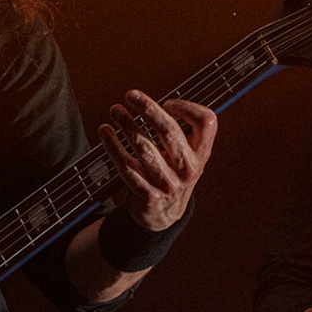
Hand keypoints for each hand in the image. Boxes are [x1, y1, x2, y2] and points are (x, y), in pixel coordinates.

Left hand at [98, 91, 217, 230]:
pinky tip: (105, 133)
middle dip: (148, 109)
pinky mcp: (147, 195)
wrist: (164, 216)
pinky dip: (113, 146)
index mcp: (201, 155)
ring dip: (127, 125)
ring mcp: (168, 184)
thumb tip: (150, 101)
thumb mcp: (187, 156)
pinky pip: (126, 166)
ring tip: (115, 110)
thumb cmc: (172, 174)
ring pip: (144, 147)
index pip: (206, 123)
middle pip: (170, 131)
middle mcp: (188, 169)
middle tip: (130, 95)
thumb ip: (180, 132)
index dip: (187, 108)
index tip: (167, 102)